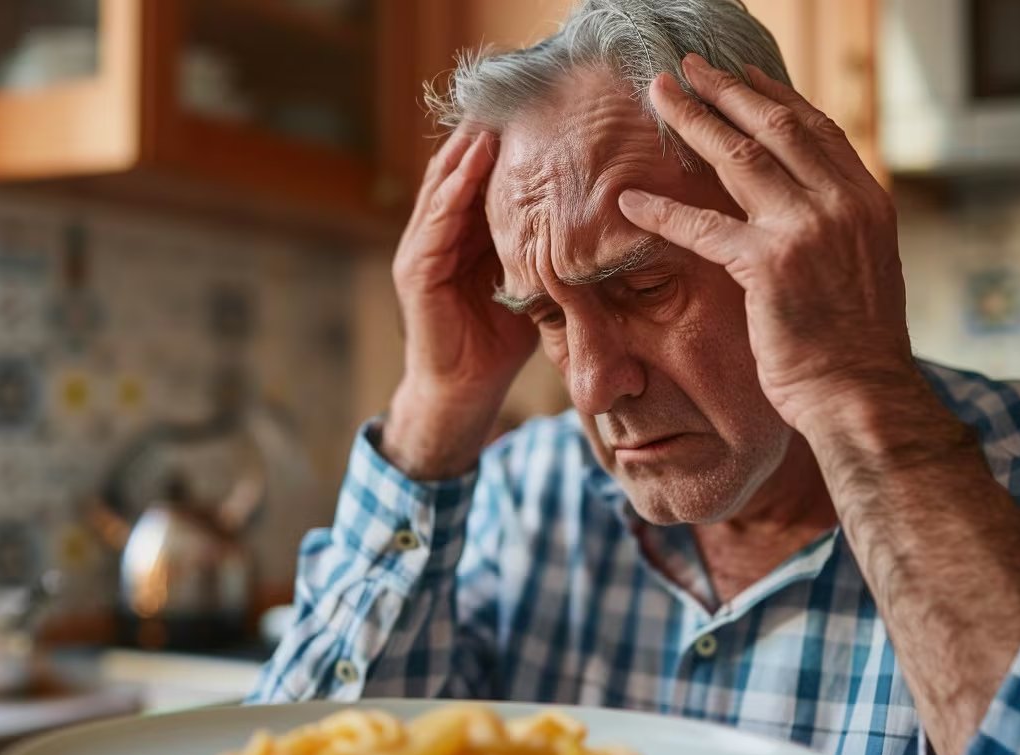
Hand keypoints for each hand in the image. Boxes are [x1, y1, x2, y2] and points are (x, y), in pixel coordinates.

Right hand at [384, 127, 537, 477]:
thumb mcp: (533, 286)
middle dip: (481, 134)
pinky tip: (471, 163)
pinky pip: (435, 222)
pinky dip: (452, 191)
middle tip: (511, 95)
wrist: (463, 394)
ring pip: (442, 186)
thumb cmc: (500, 345)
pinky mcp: (415, 272)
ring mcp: (422, 250)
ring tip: (490, 115)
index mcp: (467, 236)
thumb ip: (551, 255)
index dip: (503, 145)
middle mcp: (440, 235)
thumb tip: (604, 227)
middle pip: (458, 171)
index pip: (482, 177)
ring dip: (465, 151)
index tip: (534, 110)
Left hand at [617, 55, 915, 435]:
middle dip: (726, 91)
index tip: (742, 75)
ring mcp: (808, 229)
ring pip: (739, 158)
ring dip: (692, 122)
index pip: (817, 130)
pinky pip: (704, 227)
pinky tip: (630, 200)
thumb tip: (803, 208)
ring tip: (659, 98)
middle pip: (775, 127)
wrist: (863, 395)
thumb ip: (834, 230)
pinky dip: (663, 211)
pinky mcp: (770, 264)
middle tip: (687, 67)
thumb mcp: (861, 270)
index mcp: (867, 201)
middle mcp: (842, 203)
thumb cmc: (854, 347)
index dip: (774, 97)